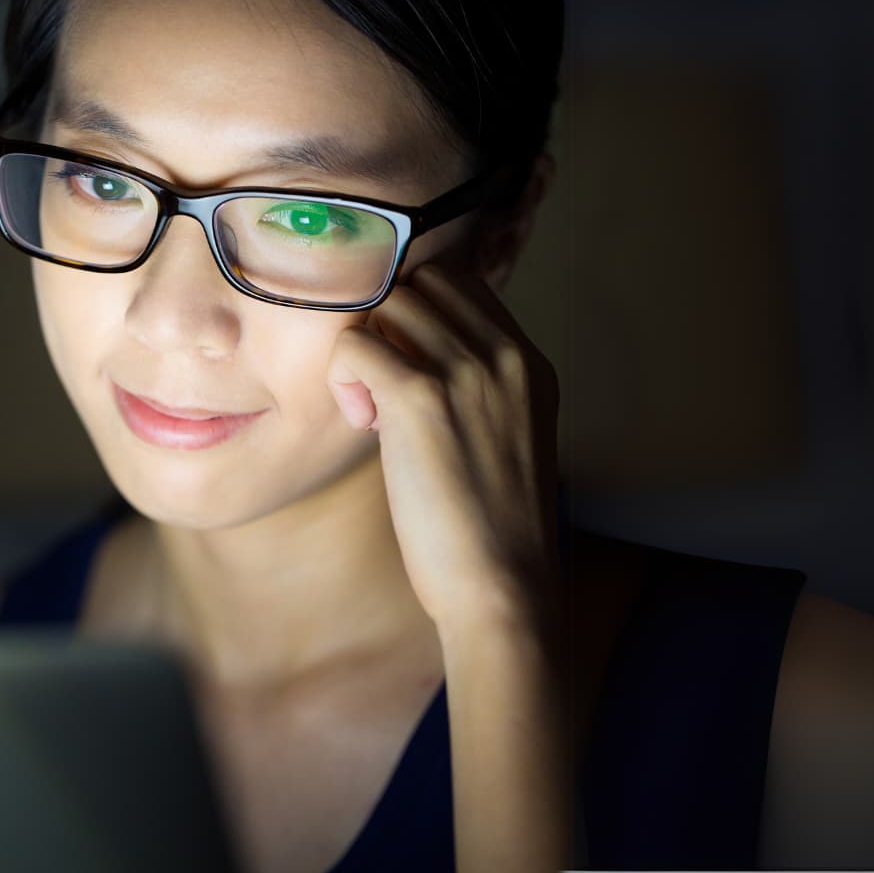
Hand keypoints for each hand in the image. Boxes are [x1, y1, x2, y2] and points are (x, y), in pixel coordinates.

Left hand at [326, 261, 560, 632]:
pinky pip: (354, 346)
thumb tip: (415, 362)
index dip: (416, 314)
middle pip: (420, 282)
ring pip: (385, 303)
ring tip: (374, 411)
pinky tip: (364, 425)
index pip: (460, 282)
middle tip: (383, 389)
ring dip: (365, 348)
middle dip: (387, 325)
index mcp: (529, 362)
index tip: (405, 370)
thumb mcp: (507, 439)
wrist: (505, 590)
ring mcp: (466, 372)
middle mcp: (504, 355)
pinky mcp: (421, 399)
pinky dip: (344, 378)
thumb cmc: (494, 532)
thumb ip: (480, 391)